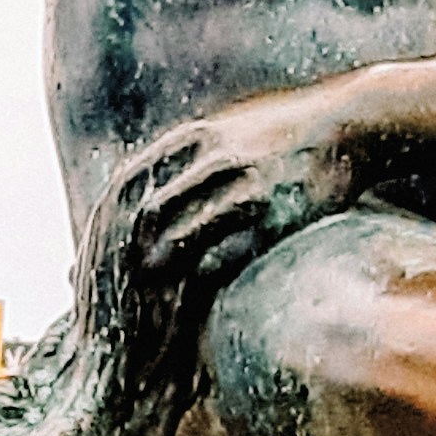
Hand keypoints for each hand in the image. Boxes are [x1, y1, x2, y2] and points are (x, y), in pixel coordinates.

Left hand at [94, 95, 360, 301]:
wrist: (353, 122)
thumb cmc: (289, 134)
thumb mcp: (230, 130)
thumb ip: (189, 158)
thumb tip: (152, 189)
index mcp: (192, 138)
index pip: (125, 185)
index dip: (99, 228)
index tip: (82, 265)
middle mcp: (209, 156)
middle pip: (143, 213)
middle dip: (118, 259)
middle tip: (101, 300)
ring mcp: (240, 183)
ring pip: (178, 236)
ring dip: (152, 277)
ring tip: (134, 314)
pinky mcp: (273, 211)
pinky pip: (226, 253)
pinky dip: (200, 283)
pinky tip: (186, 309)